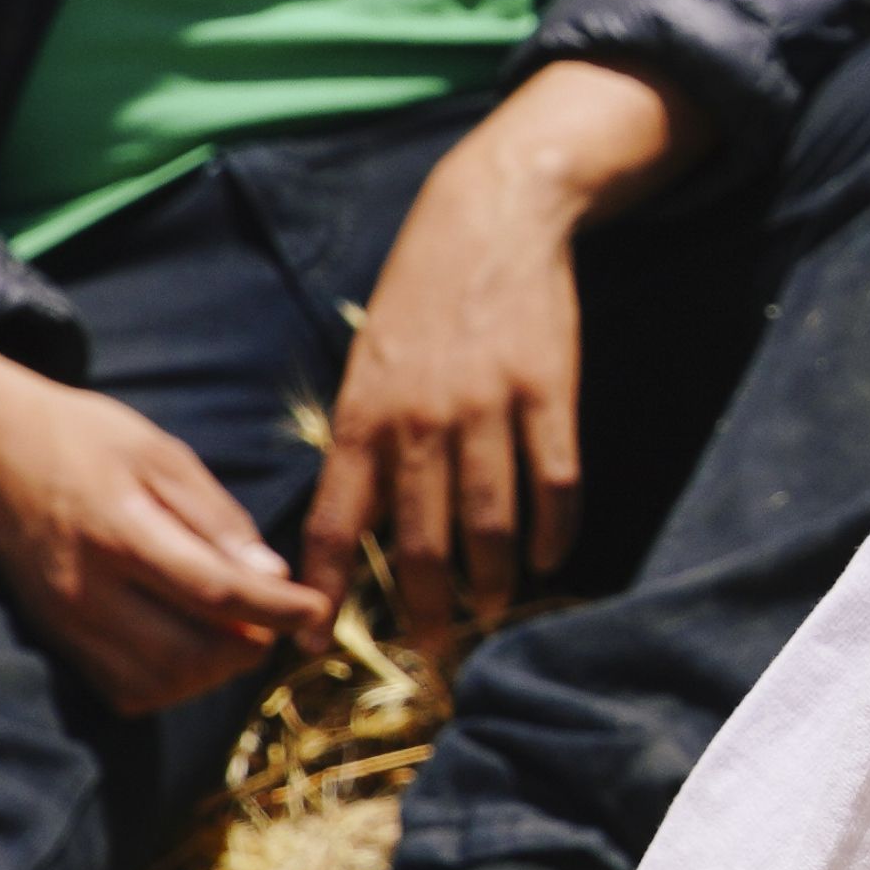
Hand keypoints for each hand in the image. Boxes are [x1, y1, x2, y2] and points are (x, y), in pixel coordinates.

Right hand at [0, 345, 321, 716]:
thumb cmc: (82, 439)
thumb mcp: (160, 453)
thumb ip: (216, 518)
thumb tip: (273, 576)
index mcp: (120, 530)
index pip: (216, 592)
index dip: (278, 610)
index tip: (318, 608)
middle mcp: (87, 589)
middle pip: (190, 655)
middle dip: (249, 647)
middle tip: (273, 618)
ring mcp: (66, 622)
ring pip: (159, 684)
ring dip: (212, 673)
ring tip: (236, 631)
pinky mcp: (55, 639)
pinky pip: (124, 689)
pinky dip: (170, 682)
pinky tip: (189, 645)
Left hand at [324, 63, 672, 640]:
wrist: (491, 217)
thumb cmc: (421, 294)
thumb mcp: (370, 362)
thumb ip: (364, 441)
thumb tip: (358, 524)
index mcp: (363, 415)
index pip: (332, 523)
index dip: (322, 590)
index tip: (314, 642)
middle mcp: (420, 421)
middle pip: (419, 543)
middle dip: (423, 609)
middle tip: (434, 651)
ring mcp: (487, 409)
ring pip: (491, 527)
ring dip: (492, 583)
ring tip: (492, 610)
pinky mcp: (549, 395)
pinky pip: (555, 485)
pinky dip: (554, 534)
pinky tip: (549, 560)